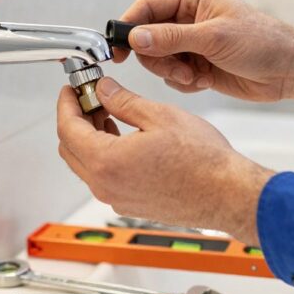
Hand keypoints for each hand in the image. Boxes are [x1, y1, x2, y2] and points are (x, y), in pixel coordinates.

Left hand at [56, 77, 274, 244]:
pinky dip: (105, 153)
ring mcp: (117, 198)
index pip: (67, 128)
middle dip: (76, 119)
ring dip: (90, 136)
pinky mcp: (130, 204)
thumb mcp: (159, 116)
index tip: (72, 90)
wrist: (226, 194)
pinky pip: (105, 177)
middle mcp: (106, 186)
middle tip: (92, 97)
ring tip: (109, 112)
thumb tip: (104, 90)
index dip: (66, 104)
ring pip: (87, 163)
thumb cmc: (202, 160)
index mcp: (107, 162)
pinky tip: (124, 136)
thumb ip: (123, 101)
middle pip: (71, 148)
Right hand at [115, 0, 293, 113]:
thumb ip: (171, 38)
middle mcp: (188, 19)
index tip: (117, 49)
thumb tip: (136, 38)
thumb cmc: (262, 42)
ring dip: (172, 73)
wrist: (288, 70)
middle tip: (177, 68)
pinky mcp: (197, 66)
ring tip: (195, 76)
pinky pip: (173, 77)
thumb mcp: (213, 37)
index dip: (129, 27)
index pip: (147, 8)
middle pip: (147, 38)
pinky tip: (204, 81)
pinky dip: (183, 83)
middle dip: (157, 58)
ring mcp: (192, 44)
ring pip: (158, 60)